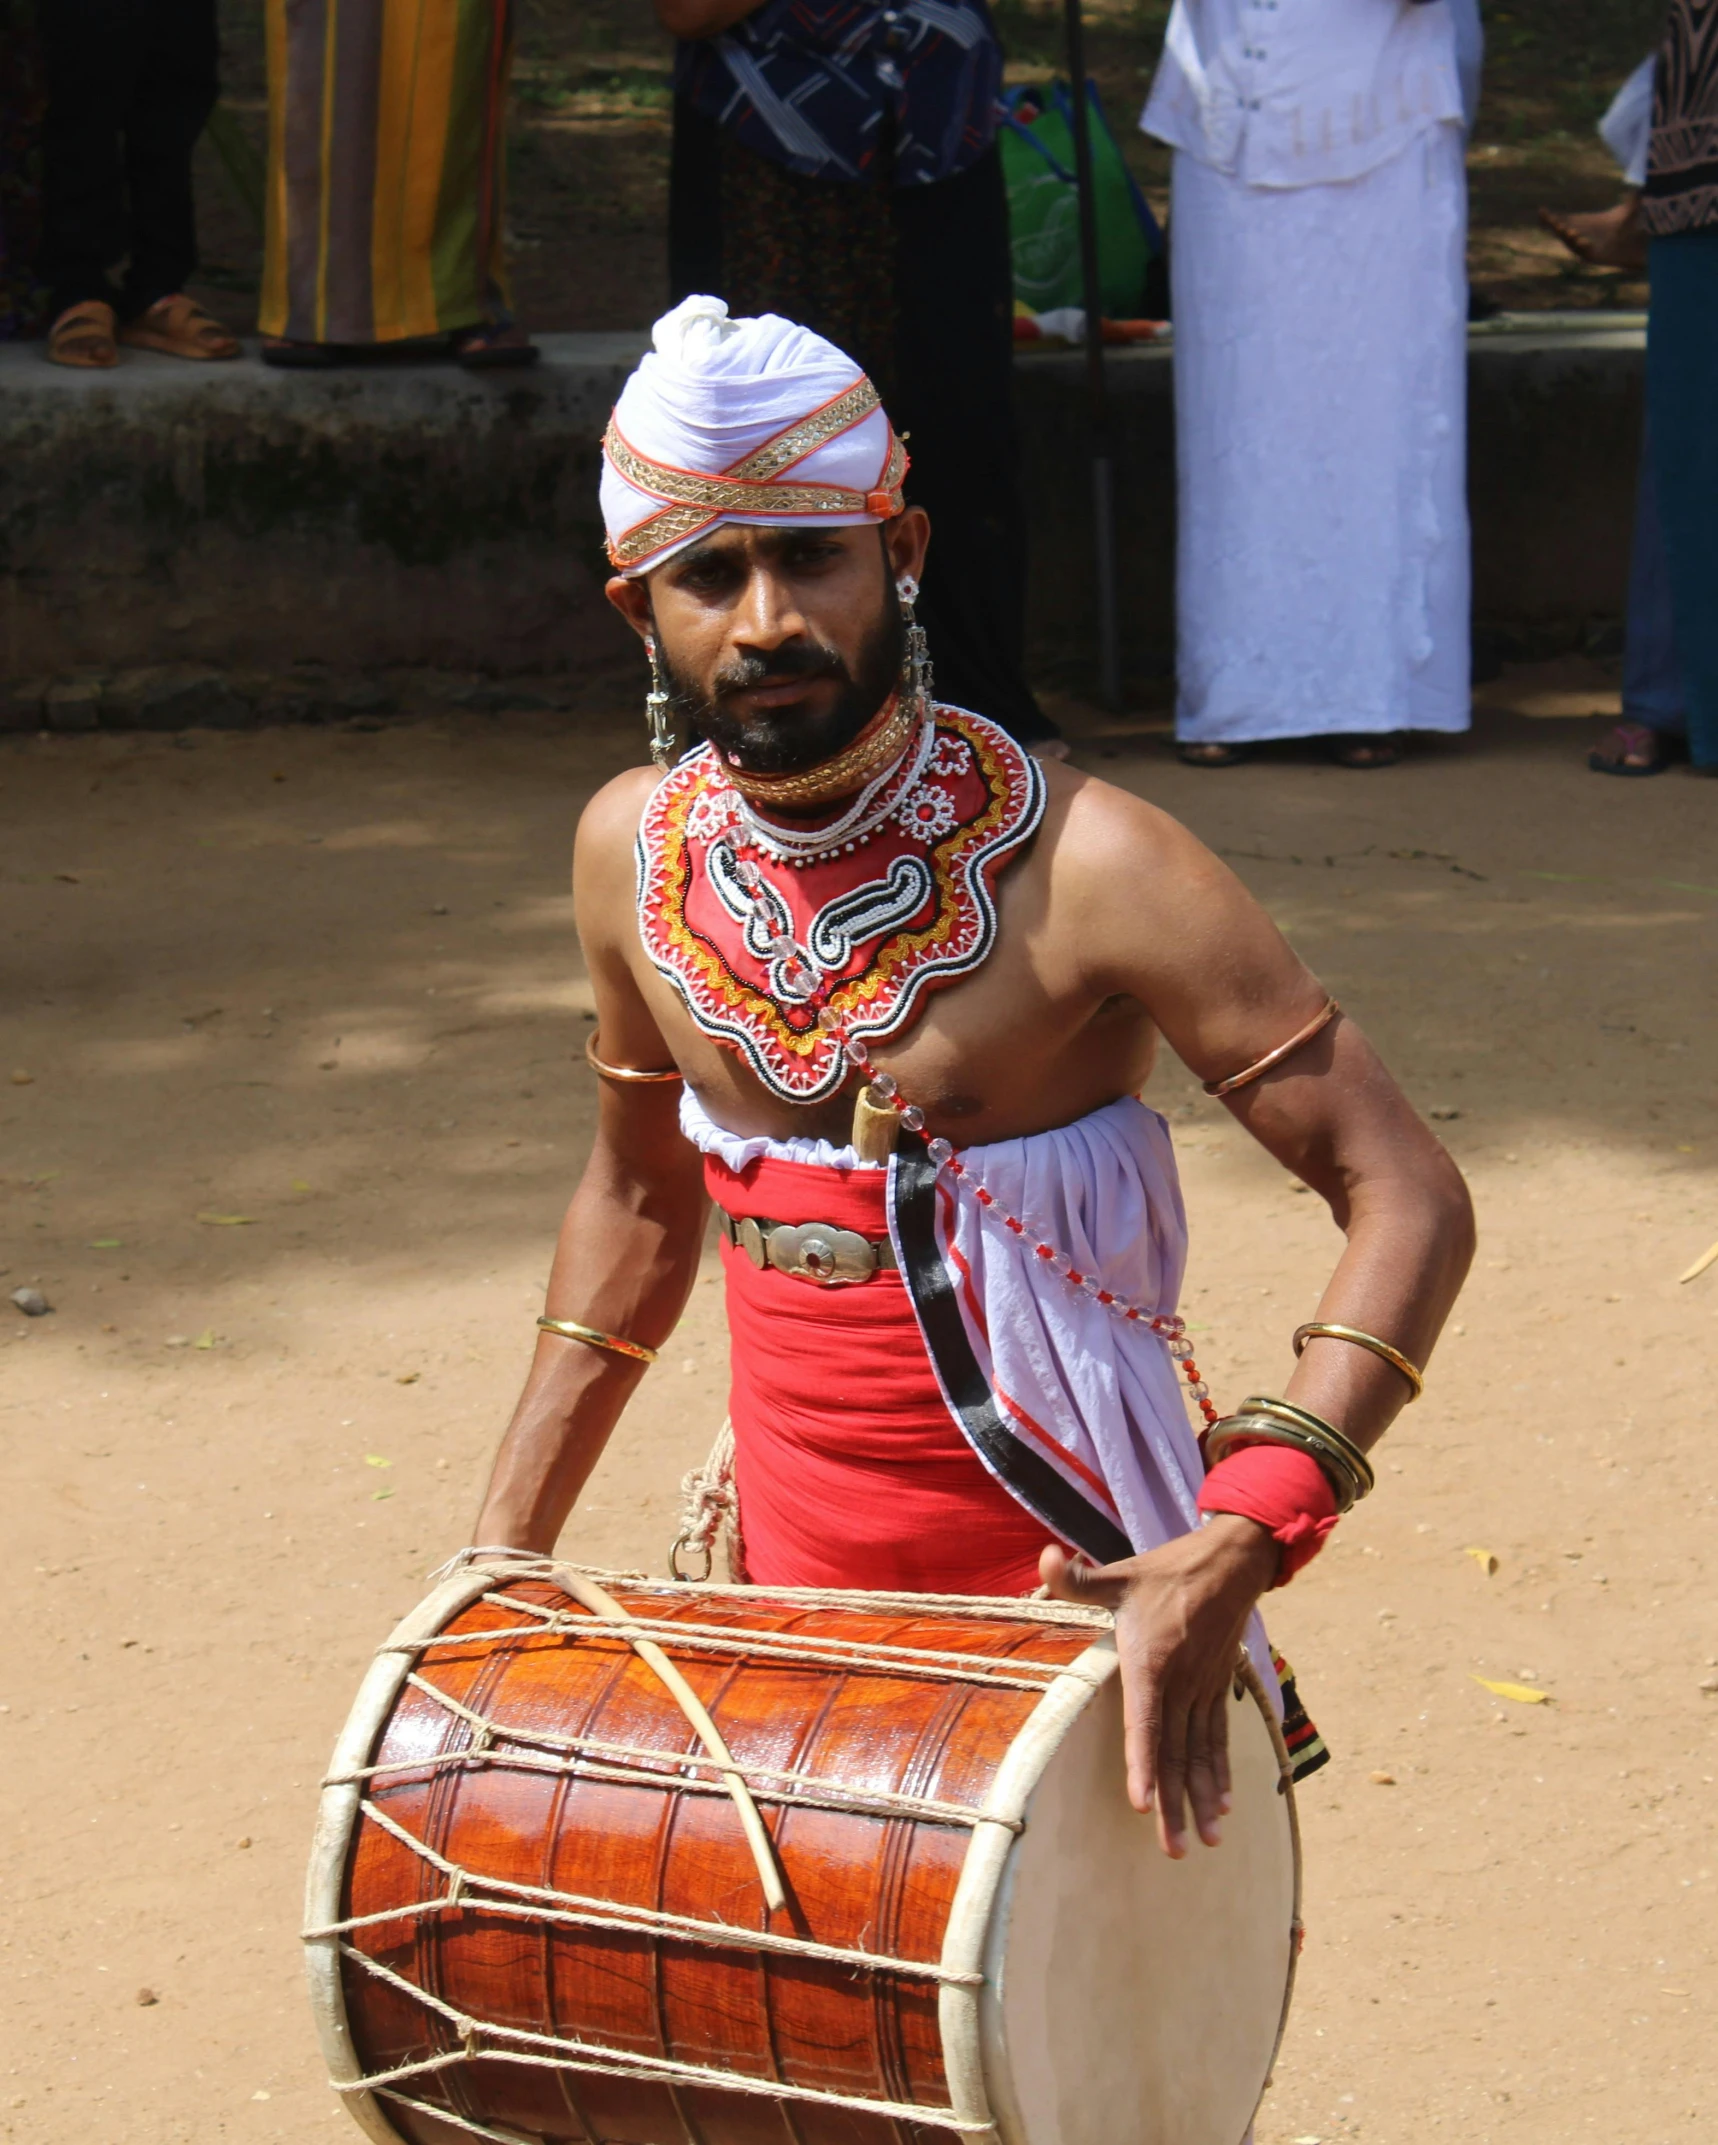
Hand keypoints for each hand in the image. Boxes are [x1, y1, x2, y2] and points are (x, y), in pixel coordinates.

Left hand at [1040, 1515, 1278, 1857]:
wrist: (1228, 1563)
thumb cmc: (1165, 1571)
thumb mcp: (1119, 1573)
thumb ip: (1077, 1577)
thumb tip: (1043, 1558)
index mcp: (1150, 1660)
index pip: (1144, 1721)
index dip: (1142, 1763)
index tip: (1142, 1804)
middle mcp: (1180, 1683)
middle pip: (1175, 1751)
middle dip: (1175, 1803)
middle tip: (1173, 1850)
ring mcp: (1202, 1689)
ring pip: (1200, 1753)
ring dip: (1203, 1799)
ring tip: (1206, 1842)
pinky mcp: (1217, 1689)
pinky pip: (1219, 1737)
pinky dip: (1222, 1772)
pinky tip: (1225, 1806)